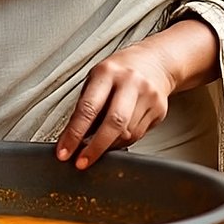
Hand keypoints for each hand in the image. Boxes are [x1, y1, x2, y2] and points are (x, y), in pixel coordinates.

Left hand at [55, 40, 173, 169]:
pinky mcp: (159, 109)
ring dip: (108, 146)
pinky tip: (116, 137)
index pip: (88, 108)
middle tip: (81, 162)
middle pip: (113, 123)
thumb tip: (72, 138)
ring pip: (127, 133)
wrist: (156, 61)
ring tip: (97, 146)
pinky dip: (123, 141)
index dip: (74, 134)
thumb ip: (86, 105)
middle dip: (95, 148)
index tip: (64, 152)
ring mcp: (148, 95)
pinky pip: (138, 135)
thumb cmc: (120, 70)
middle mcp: (130, 82)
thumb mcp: (97, 78)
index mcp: (107, 72)